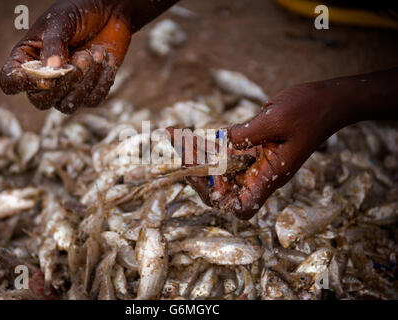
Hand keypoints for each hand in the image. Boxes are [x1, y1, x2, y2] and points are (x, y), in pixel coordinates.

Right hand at [0, 0, 130, 113]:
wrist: (108, 12)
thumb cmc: (78, 13)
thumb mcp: (61, 21)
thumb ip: (54, 44)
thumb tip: (52, 69)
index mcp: (26, 58)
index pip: (10, 82)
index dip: (22, 84)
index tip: (47, 78)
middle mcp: (43, 78)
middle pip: (40, 101)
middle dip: (63, 83)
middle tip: (82, 57)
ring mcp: (66, 88)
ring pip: (67, 106)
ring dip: (84, 83)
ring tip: (96, 54)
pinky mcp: (89, 92)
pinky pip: (92, 100)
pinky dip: (102, 81)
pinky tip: (107, 59)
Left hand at [170, 82, 340, 219]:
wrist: (328, 101)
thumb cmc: (309, 110)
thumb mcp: (276, 119)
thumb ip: (246, 133)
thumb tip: (221, 141)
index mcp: (270, 175)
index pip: (243, 207)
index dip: (221, 201)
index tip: (206, 178)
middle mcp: (261, 173)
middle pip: (222, 188)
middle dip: (197, 172)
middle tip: (181, 146)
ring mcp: (256, 161)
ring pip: (218, 169)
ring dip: (196, 155)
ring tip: (176, 134)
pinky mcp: (253, 148)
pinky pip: (225, 153)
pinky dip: (206, 146)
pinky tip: (192, 134)